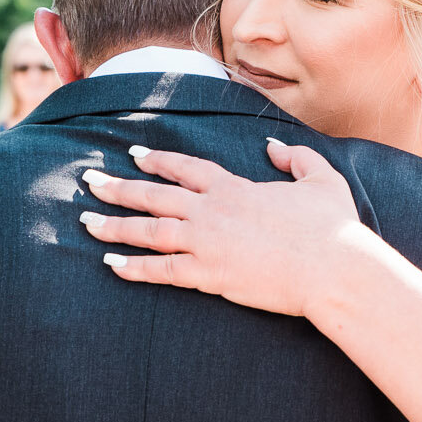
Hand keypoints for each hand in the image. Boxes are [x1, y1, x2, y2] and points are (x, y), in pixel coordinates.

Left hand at [78, 139, 376, 317]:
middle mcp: (213, 211)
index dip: (157, 160)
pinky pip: (162, 271)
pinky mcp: (210, 275)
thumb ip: (295, 158)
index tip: (133, 155)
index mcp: (236, 187)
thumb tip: (273, 146)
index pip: (185, 168)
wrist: (334, 268)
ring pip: (149, 231)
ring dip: (115, 226)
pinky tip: (111, 265)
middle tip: (90, 182)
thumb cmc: (334, 227)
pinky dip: (134, 268)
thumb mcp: (322, 179)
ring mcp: (208, 243)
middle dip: (119, 188)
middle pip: (154, 196)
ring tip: (87, 222)